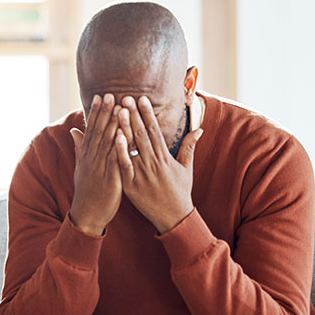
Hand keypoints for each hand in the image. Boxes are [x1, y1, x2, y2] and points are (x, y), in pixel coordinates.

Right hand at [69, 93, 122, 235]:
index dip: (95, 112)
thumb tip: (73, 130)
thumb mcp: (81, 167)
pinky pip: (115, 160)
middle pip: (99, 132)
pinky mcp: (110, 178)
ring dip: (113, 124)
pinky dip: (118, 146)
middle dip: (105, 113)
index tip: (100, 96)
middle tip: (110, 94)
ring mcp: (100, 168)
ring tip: (119, 108)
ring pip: (107, 143)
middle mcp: (91, 159)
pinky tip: (122, 134)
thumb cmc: (87, 190)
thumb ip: (79, 147)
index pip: (91, 129)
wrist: (87, 214)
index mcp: (86, 155)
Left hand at [115, 95, 202, 232]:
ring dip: (125, 127)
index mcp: (165, 157)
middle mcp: (153, 162)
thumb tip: (199, 128)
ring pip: (132, 147)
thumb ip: (189, 147)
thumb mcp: (186, 168)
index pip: (155, 130)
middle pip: (142, 134)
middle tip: (125, 96)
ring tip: (117, 110)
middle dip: (134, 114)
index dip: (147, 113)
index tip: (141, 98)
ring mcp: (142, 174)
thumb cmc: (180, 192)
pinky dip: (120, 151)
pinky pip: (124, 166)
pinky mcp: (132, 185)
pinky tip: (114, 137)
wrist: (174, 217)